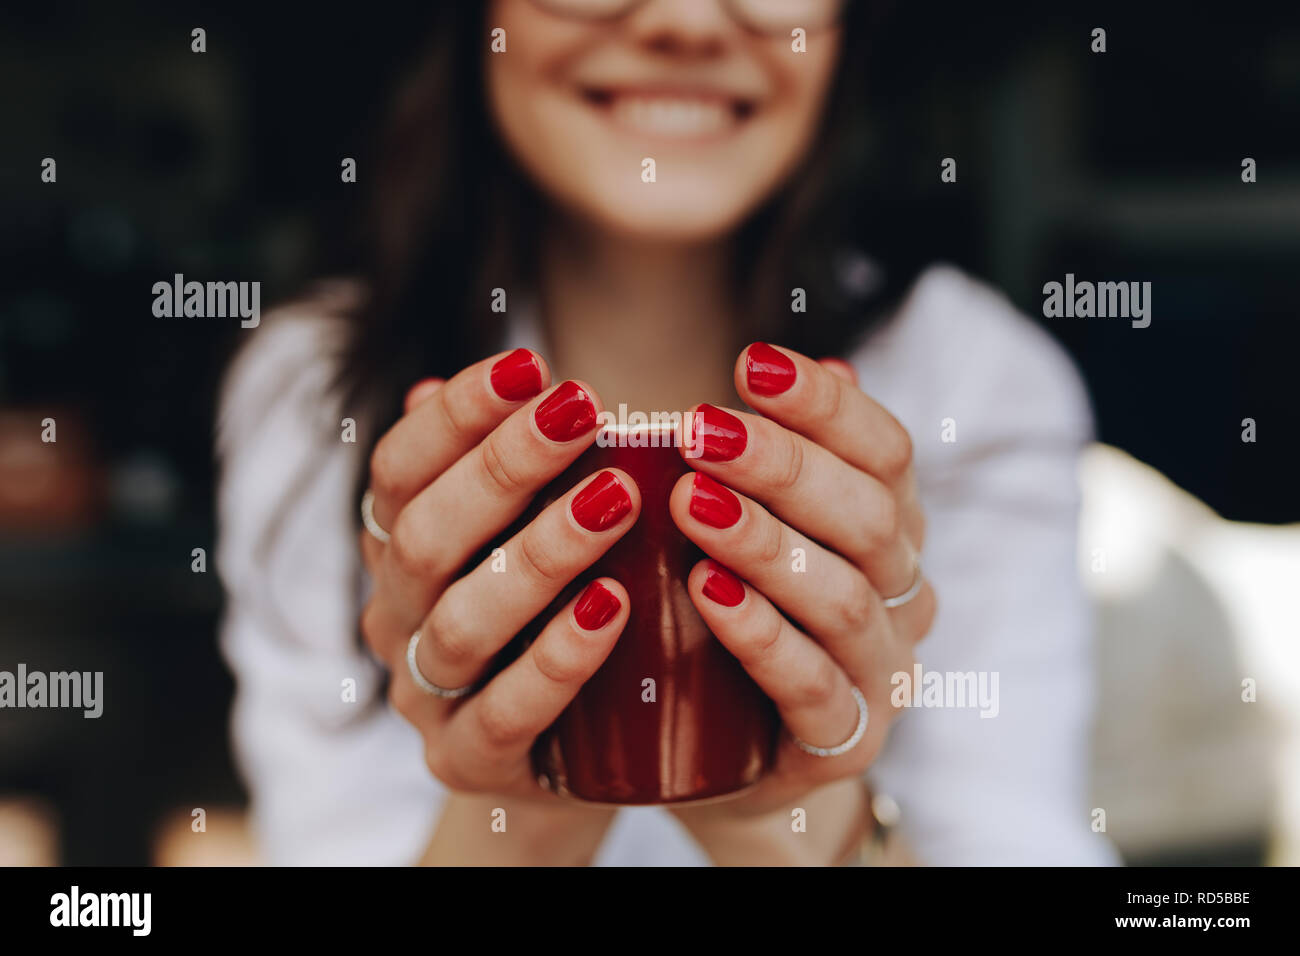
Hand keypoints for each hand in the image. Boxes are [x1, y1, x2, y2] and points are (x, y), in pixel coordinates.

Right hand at [359, 350, 639, 818]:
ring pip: (462, 622)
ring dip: (540, 553)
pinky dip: (557, 659)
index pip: (399, 471)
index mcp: (398, 550)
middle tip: (583, 410)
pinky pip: (503, 714)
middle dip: (503, 467)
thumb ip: (504, 467)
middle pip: (425, 537)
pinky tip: (613, 608)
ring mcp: (425, 696)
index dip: (456, 415)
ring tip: (617, 500)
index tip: (531, 365)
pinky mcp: (468, 763)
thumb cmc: (555, 613)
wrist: (571, 754)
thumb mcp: (526, 532)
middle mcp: (397, 618)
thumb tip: (475, 382)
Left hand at [667, 344, 935, 833]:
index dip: (826, 406)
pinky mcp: (839, 742)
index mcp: (892, 531)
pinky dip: (761, 634)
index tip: (750, 363)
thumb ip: (783, 460)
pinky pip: (811, 684)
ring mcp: (880, 672)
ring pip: (842, 596)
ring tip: (691, 501)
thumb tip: (813, 366)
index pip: (887, 453)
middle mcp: (902, 596)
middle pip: (868, 516)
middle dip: (783, 466)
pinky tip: (707, 592)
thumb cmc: (729, 618)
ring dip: (766, 542)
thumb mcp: (753, 529)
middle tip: (699, 431)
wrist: (718, 755)